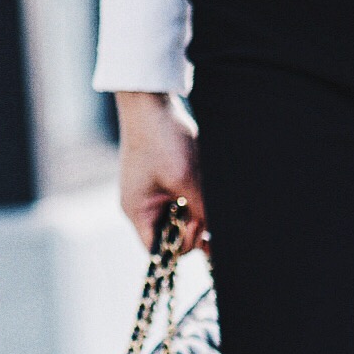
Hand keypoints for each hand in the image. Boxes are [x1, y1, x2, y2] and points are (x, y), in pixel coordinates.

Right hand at [115, 91, 205, 253]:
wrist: (151, 102)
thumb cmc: (162, 139)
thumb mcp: (186, 179)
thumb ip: (201, 211)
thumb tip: (214, 236)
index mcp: (138, 212)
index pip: (158, 251)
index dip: (181, 246)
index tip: (198, 228)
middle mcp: (142, 207)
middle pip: (171, 236)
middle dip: (191, 228)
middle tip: (205, 212)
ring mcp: (151, 194)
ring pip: (179, 218)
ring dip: (194, 211)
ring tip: (201, 193)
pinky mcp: (161, 181)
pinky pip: (179, 200)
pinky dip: (192, 198)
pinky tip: (199, 186)